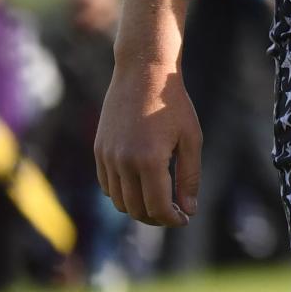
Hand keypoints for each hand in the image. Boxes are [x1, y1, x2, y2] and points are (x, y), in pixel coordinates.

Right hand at [94, 0, 199, 227]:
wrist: (143, 72)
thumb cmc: (173, 104)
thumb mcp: (191, 138)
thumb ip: (189, 177)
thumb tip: (189, 210)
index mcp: (149, 160)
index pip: (157, 207)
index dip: (172, 219)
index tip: (184, 218)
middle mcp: (123, 162)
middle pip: (136, 209)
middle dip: (156, 217)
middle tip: (174, 212)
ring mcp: (107, 157)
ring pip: (119, 201)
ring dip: (138, 208)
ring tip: (159, 201)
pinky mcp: (99, 150)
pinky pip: (107, 185)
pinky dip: (122, 193)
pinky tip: (141, 185)